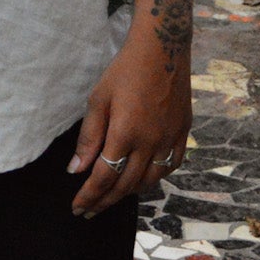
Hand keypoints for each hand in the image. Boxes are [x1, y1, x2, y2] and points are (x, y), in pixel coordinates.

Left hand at [68, 33, 190, 217]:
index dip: (89, 196)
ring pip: (150, 180)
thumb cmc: (125, 70)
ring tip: (113, 195)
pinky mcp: (183, 132)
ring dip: (129, 192)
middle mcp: (151, 142)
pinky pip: (171, 166)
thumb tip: (76, 169)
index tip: (77, 207)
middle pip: (126, 185)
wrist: (162, 48)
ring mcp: (170, 139)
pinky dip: (156, 178)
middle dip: (105, 201)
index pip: (104, 177)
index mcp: (126, 134)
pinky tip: (144, 178)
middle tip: (90, 211)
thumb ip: (89, 137)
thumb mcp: (98, 99)